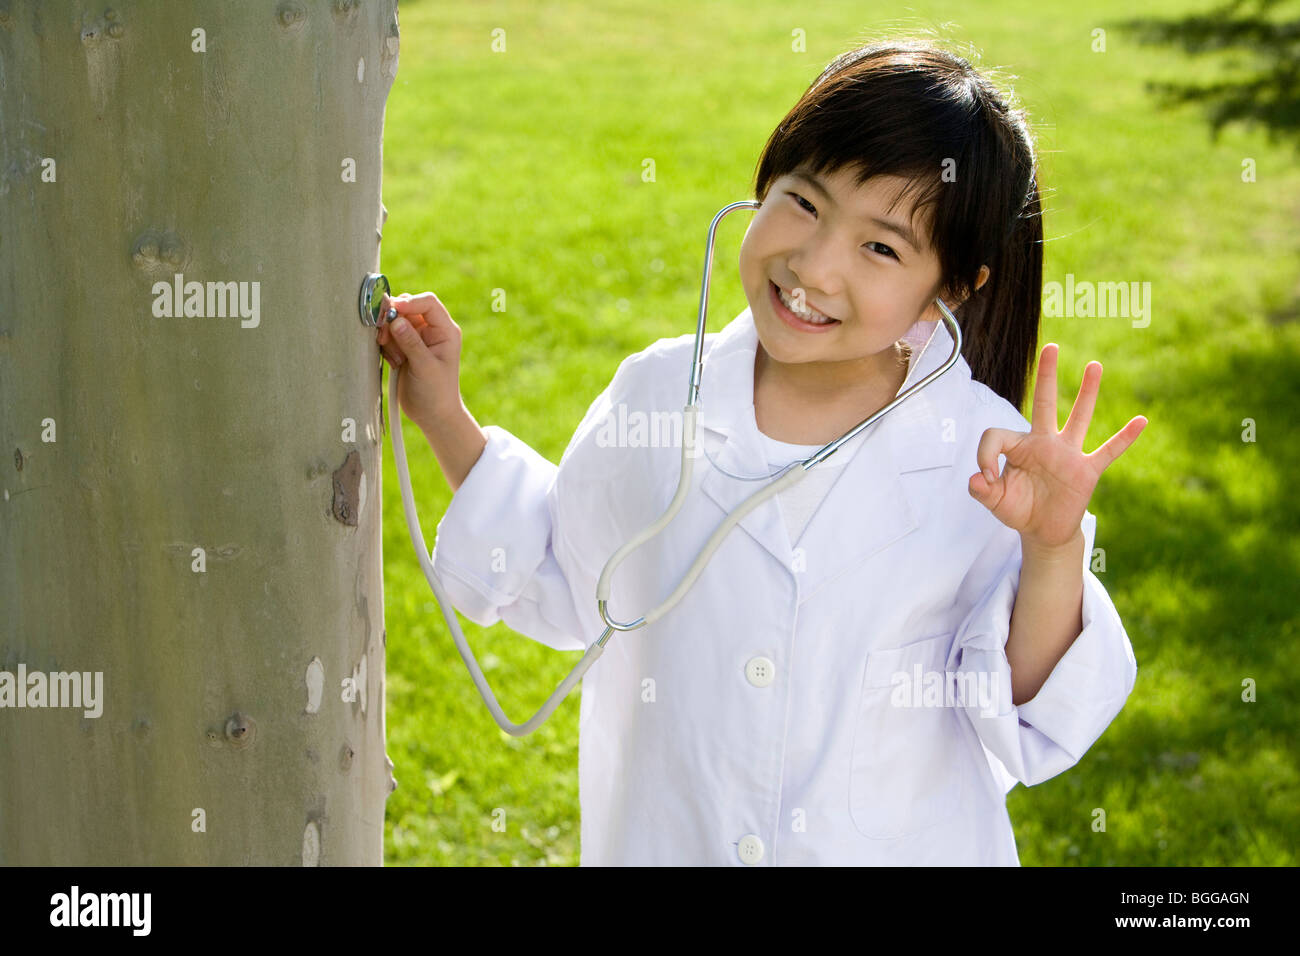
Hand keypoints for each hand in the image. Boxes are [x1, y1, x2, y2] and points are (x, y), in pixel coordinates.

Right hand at [375, 290, 465, 431]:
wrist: (432, 415)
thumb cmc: (437, 393)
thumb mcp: (425, 368)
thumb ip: (411, 343)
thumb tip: (396, 320)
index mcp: (445, 330)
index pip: (427, 303)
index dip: (408, 303)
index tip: (391, 311)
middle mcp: (431, 330)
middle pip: (406, 308)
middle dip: (392, 320)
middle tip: (385, 338)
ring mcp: (416, 337)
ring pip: (394, 320)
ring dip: (388, 335)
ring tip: (396, 358)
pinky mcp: (403, 346)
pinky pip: (388, 335)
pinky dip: (386, 345)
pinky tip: (393, 362)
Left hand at [968, 343, 1146, 551]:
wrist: (1043, 531)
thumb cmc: (1018, 509)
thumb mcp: (994, 501)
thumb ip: (980, 489)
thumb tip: (978, 477)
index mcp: (1019, 447)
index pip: (996, 435)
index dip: (984, 456)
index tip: (986, 478)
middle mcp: (1044, 443)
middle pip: (1045, 403)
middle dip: (1047, 375)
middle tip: (1051, 347)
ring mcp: (1067, 455)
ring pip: (1079, 418)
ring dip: (1087, 393)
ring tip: (1095, 366)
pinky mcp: (1086, 471)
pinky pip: (1108, 451)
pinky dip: (1124, 438)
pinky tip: (1141, 421)